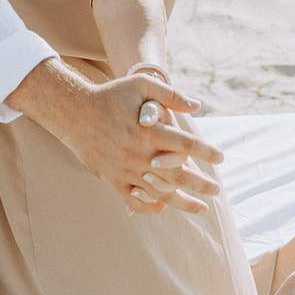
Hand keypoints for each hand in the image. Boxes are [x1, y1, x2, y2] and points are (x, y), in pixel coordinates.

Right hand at [64, 72, 222, 214]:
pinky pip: (135, 200)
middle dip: (202, 184)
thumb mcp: (140, 85)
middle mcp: (139, 154)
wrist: (73, 112)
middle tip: (217, 190)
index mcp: (148, 132)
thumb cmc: (110, 95)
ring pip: (160, 193)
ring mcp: (125, 170)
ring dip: (183, 202)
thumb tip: (197, 106)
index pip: (186, 145)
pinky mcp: (112, 179)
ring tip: (201, 208)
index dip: (206, 152)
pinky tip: (165, 207)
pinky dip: (152, 206)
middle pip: (178, 175)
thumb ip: (170, 95)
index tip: (221, 158)